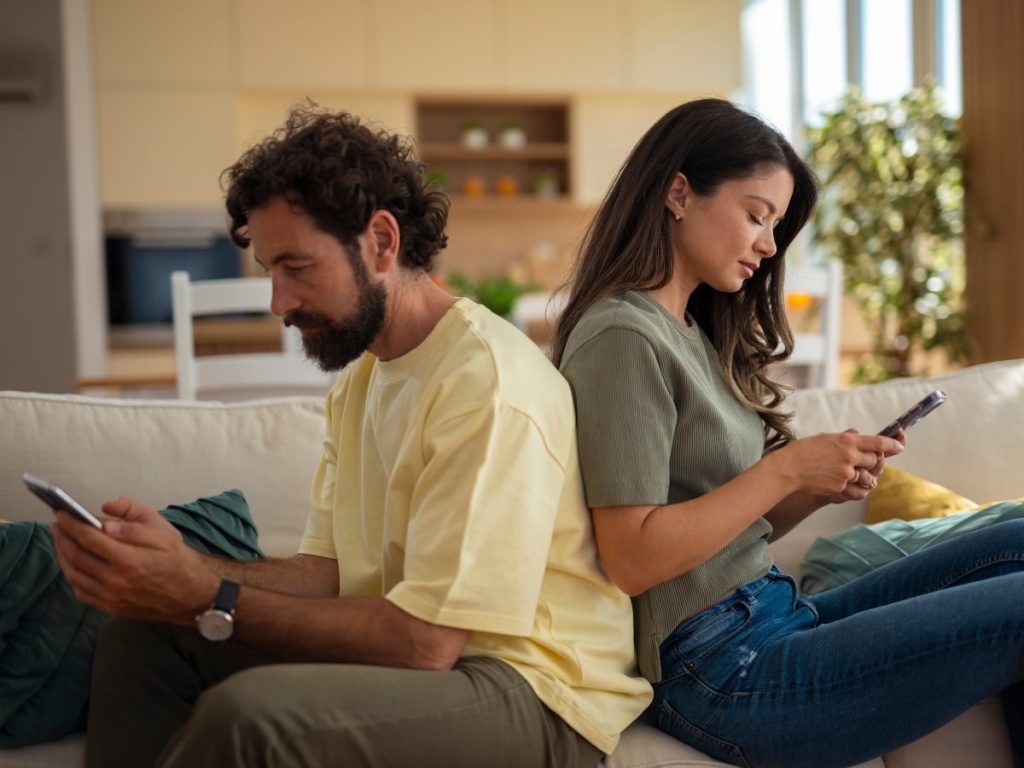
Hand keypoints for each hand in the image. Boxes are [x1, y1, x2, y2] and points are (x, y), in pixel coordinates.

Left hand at [51, 495, 218, 623]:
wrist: (190, 594)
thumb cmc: (177, 560)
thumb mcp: (162, 531)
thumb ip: (133, 519)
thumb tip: (104, 513)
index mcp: (129, 558)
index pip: (89, 537)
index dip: (72, 524)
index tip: (62, 513)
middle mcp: (116, 580)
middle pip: (76, 555)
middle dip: (62, 537)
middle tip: (57, 523)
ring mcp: (111, 596)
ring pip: (73, 574)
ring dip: (62, 555)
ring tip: (61, 540)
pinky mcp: (110, 606)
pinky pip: (81, 591)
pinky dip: (71, 575)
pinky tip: (72, 563)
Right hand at [771, 429, 903, 500]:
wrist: (788, 469)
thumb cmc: (804, 450)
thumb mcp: (826, 438)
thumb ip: (845, 438)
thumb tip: (859, 436)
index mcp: (847, 441)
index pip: (878, 442)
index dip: (892, 444)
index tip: (900, 446)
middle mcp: (850, 456)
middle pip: (874, 461)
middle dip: (871, 461)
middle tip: (862, 461)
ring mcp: (846, 474)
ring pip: (869, 477)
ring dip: (865, 476)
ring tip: (854, 474)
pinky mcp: (840, 488)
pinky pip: (858, 491)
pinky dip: (859, 489)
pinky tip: (852, 486)